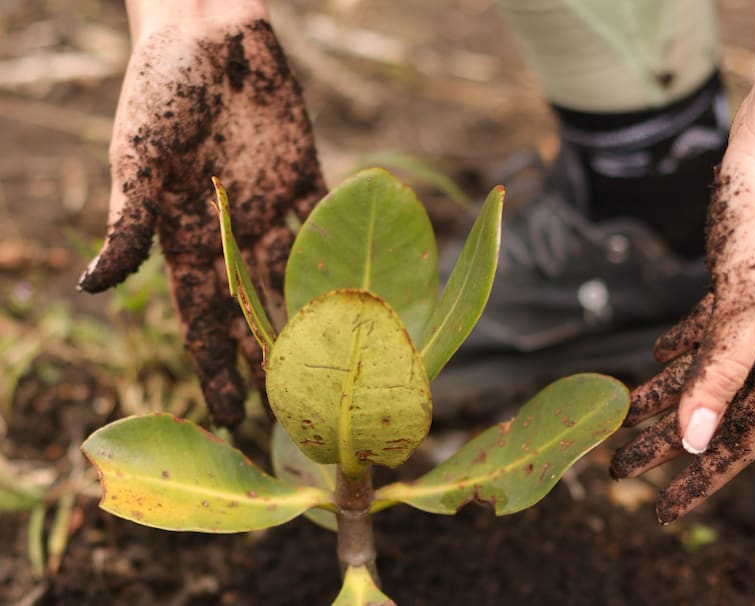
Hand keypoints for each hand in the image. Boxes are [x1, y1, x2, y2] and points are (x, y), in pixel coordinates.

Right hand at [79, 9, 324, 426]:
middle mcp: (233, 232)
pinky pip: (329, 224)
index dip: (214, 366)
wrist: (208, 30)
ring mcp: (272, 207)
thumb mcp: (136, 158)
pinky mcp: (306, 176)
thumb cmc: (160, 90)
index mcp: (188, 236)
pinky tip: (371, 292)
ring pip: (298, 279)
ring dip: (317, 321)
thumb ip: (129, 223)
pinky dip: (347, 253)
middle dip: (272, 360)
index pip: (202, 318)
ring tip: (339, 370)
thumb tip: (93, 287)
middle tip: (297, 413)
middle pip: (257, 311)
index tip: (229, 417)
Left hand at [610, 91, 754, 522]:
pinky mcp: (733, 282)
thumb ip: (722, 370)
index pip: (741, 435)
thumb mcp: (746, 302)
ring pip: (704, 370)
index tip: (663, 508)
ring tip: (622, 418)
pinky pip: (703, 331)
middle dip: (670, 442)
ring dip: (665, 396)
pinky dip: (679, 350)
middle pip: (715, 408)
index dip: (703, 475)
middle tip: (620, 469)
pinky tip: (653, 359)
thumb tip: (695, 441)